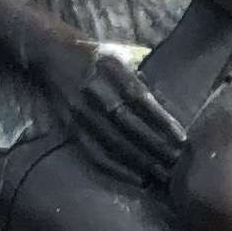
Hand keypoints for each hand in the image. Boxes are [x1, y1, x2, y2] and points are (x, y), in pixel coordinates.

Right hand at [64, 44, 186, 190]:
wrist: (50, 53)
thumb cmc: (95, 54)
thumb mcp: (120, 51)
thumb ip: (143, 71)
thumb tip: (169, 96)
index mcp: (110, 67)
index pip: (139, 97)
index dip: (160, 119)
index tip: (181, 137)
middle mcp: (94, 89)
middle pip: (127, 123)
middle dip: (154, 145)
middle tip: (178, 164)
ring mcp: (80, 109)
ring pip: (112, 141)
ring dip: (138, 161)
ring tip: (161, 175)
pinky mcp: (70, 125)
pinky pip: (93, 151)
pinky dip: (115, 168)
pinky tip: (136, 178)